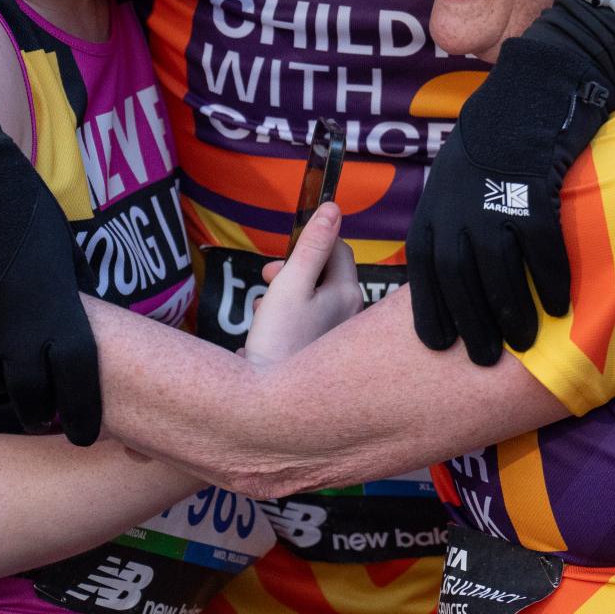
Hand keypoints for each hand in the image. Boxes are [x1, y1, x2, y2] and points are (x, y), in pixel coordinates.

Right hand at [0, 54, 101, 445]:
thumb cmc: (18, 210)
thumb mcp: (61, 244)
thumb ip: (71, 281)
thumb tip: (80, 293)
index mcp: (58, 315)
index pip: (78, 383)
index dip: (82, 415)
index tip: (83, 435)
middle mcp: (18, 335)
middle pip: (27, 397)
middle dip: (34, 408)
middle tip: (38, 412)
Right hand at [244, 204, 363, 368]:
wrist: (270, 405)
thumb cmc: (279, 342)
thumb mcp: (290, 286)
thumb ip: (311, 246)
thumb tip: (332, 208)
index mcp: (347, 294)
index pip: (338, 248)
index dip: (309, 243)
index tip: (282, 255)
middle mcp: (351, 315)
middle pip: (323, 276)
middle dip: (291, 273)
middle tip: (266, 281)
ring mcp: (338, 338)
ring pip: (310, 302)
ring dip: (283, 299)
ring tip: (262, 314)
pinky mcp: (322, 356)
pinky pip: (304, 327)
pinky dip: (283, 325)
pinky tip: (263, 340)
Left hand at [406, 0, 614, 363]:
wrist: (531, 86)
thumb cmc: (497, 138)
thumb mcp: (457, 176)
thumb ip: (452, 219)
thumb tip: (454, 269)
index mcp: (434, 201)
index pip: (424, 268)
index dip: (429, 308)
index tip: (439, 344)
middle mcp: (454, 202)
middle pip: (457, 277)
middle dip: (469, 322)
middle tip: (483, 358)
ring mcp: (490, 194)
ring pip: (495, 268)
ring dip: (510, 311)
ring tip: (524, 344)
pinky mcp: (529, 186)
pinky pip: (539, 244)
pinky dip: (549, 278)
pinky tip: (562, 305)